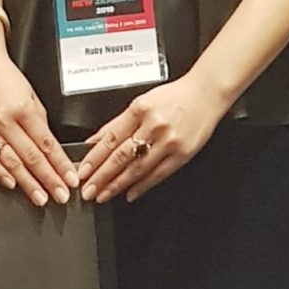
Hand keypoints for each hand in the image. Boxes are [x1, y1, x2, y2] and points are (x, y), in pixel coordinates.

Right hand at [0, 50, 78, 205]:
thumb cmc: (6, 78)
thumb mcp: (32, 95)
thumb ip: (40, 122)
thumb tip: (52, 150)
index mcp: (23, 108)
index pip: (47, 143)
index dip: (61, 164)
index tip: (71, 179)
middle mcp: (4, 120)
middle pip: (31, 156)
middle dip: (48, 179)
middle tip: (61, 196)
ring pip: (11, 162)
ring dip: (28, 183)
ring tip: (41, 198)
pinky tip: (12, 184)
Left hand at [77, 74, 228, 204]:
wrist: (205, 94)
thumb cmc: (173, 96)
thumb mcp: (142, 101)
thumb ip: (119, 122)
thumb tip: (96, 140)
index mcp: (139, 109)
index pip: (110, 137)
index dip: (94, 156)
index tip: (83, 170)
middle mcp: (153, 125)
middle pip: (121, 156)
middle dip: (102, 176)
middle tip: (88, 190)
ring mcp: (168, 141)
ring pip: (137, 168)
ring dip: (117, 184)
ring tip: (104, 194)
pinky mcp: (182, 154)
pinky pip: (158, 174)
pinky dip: (142, 186)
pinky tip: (130, 193)